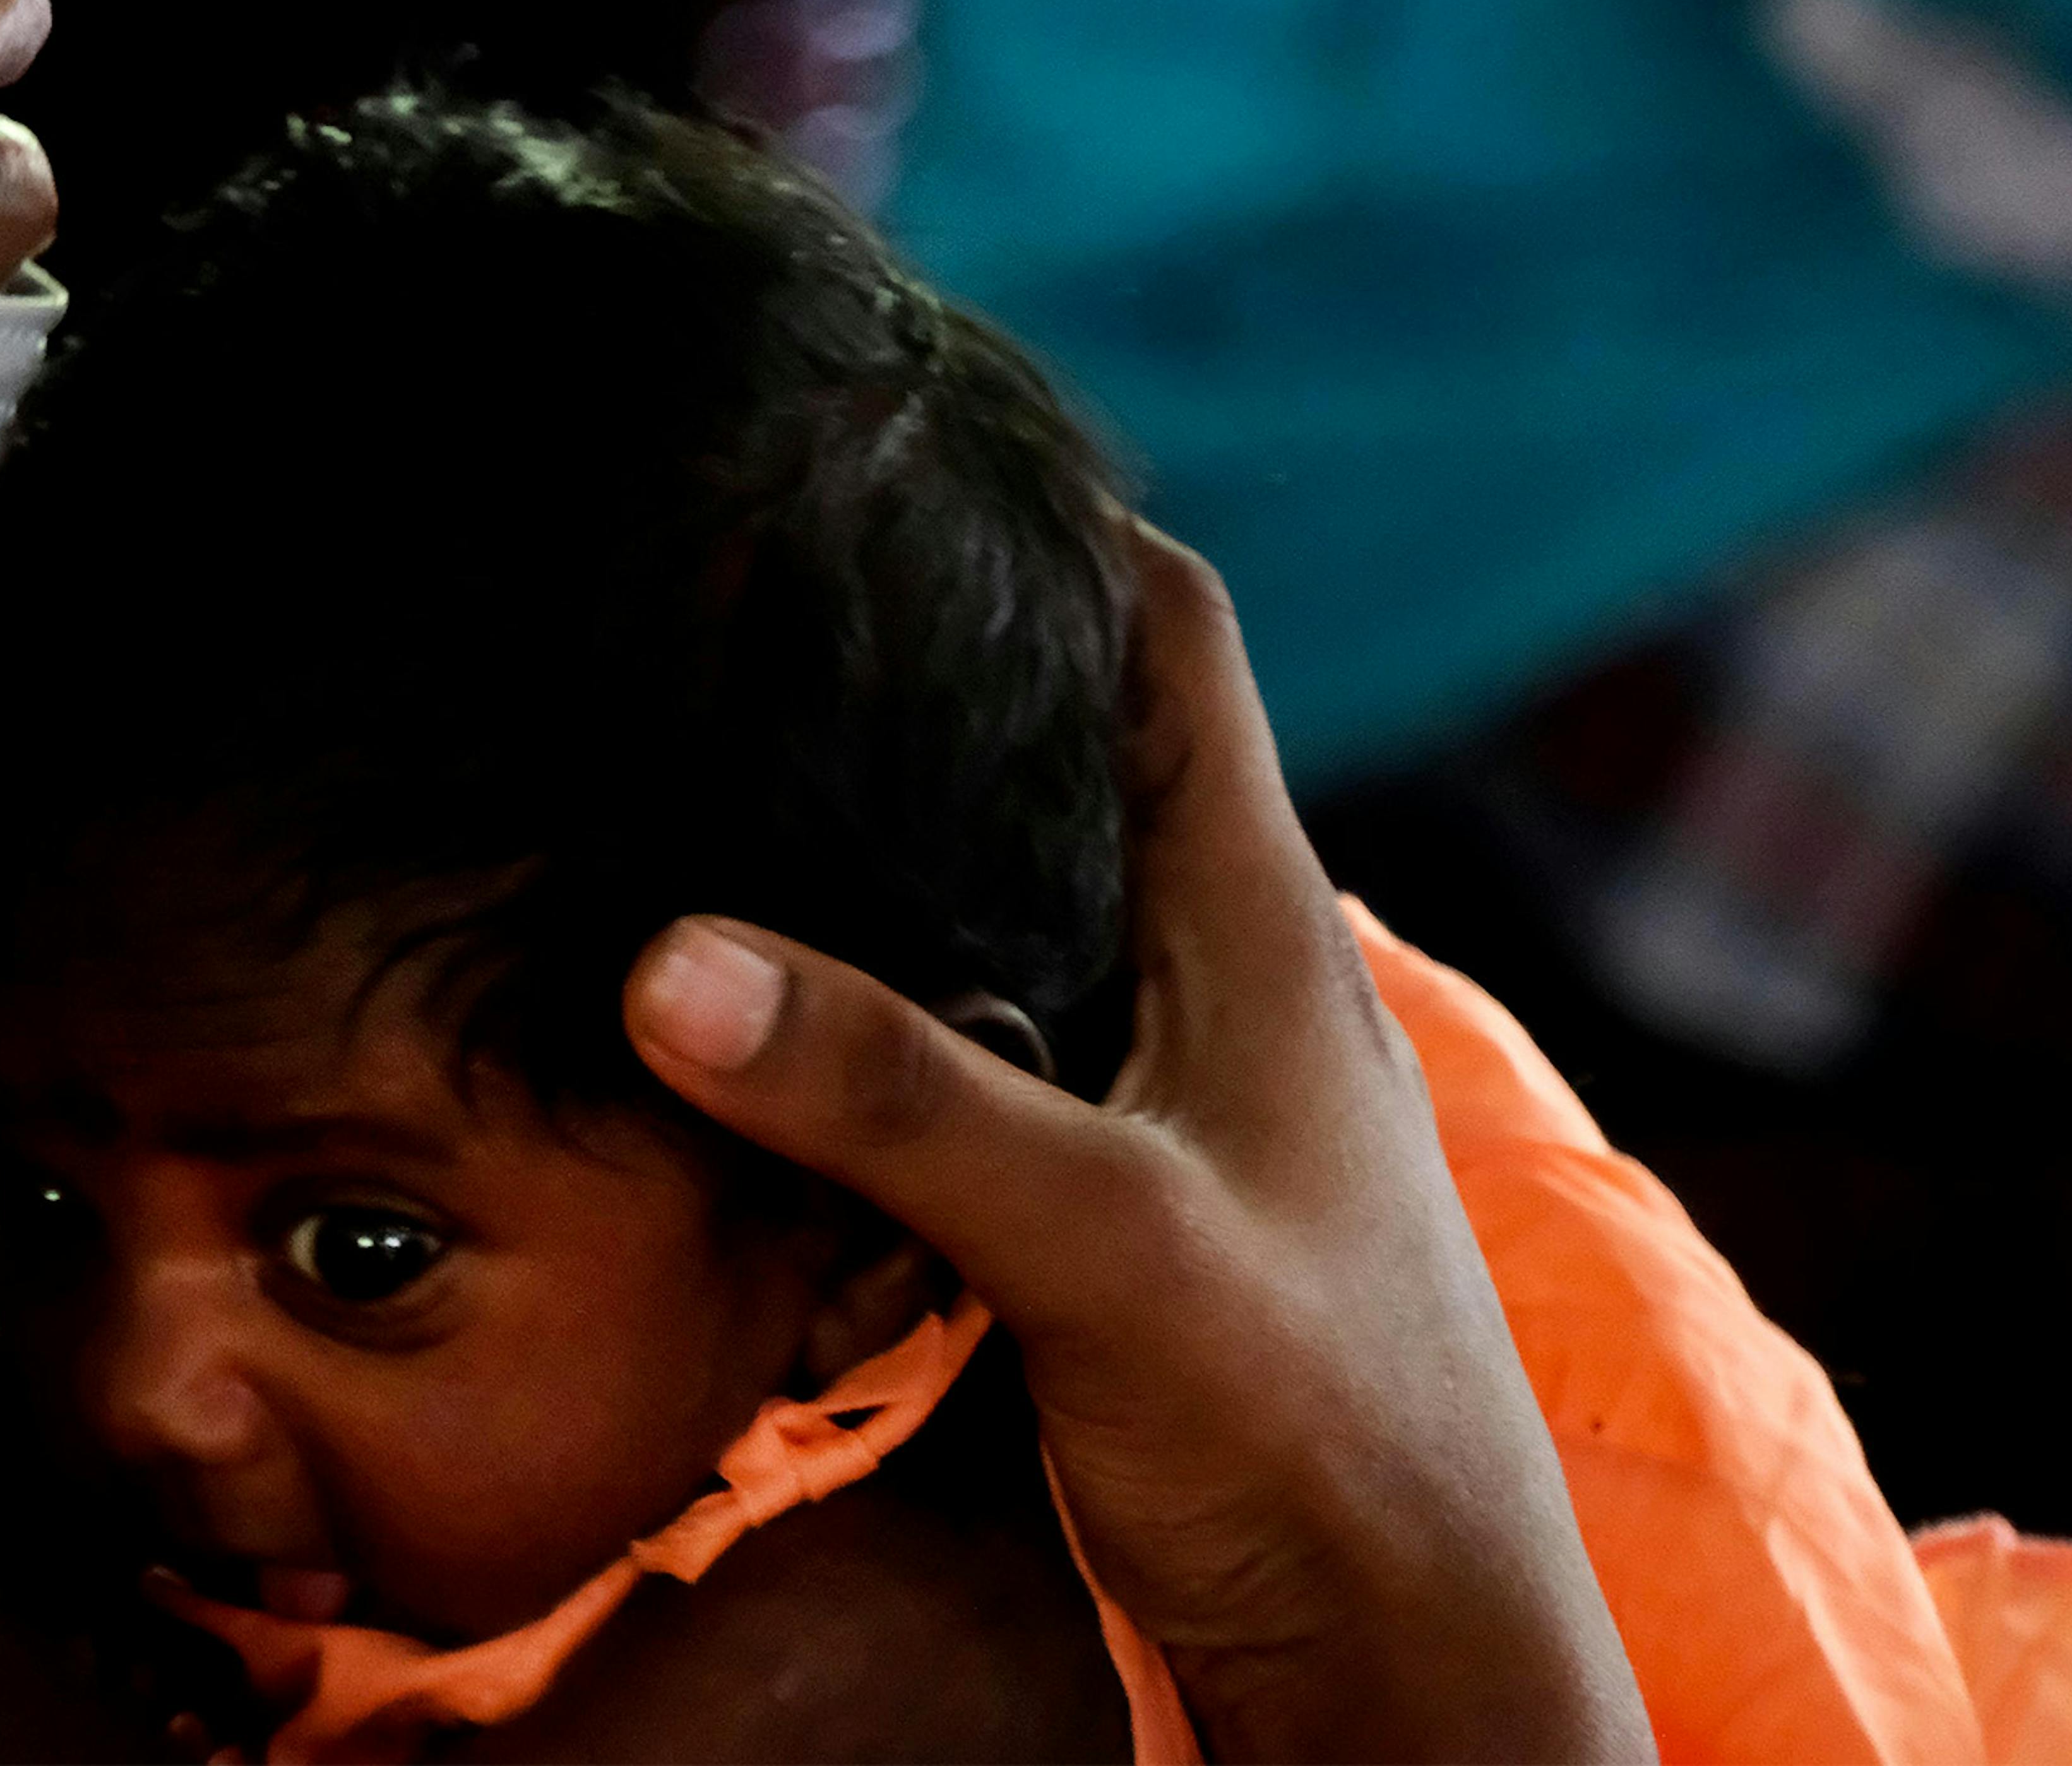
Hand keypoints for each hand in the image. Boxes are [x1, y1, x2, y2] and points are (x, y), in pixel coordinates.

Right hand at [621, 525, 1648, 1763]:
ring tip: (709, 765)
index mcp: (1257, 926)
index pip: (1163, 630)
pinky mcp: (1109, 1203)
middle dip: (920, 663)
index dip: (1047, 508)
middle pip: (1065, 749)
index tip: (898, 429)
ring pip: (1009, 903)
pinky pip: (974, 1050)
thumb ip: (896, 1098)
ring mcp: (1164, 1093)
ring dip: (886, 848)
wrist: (1402, 1678)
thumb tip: (668, 955)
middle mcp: (1218, 979)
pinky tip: (753, 1017)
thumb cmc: (1326, 1446)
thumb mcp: (1106, 1245)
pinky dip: (869, 1011)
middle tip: (738, 590)